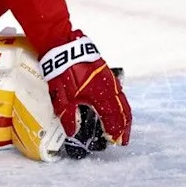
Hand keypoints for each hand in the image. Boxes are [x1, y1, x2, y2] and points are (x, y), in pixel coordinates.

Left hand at [39, 32, 131, 146]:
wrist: (61, 44)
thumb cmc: (62, 71)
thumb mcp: (62, 97)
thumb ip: (68, 116)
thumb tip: (72, 131)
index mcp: (102, 96)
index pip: (114, 119)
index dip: (115, 132)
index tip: (116, 142)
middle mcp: (110, 88)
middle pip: (123, 111)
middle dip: (124, 126)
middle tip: (122, 138)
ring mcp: (109, 78)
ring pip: (122, 100)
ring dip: (122, 114)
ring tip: (120, 125)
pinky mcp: (104, 70)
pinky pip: (117, 90)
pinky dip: (118, 102)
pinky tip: (113, 105)